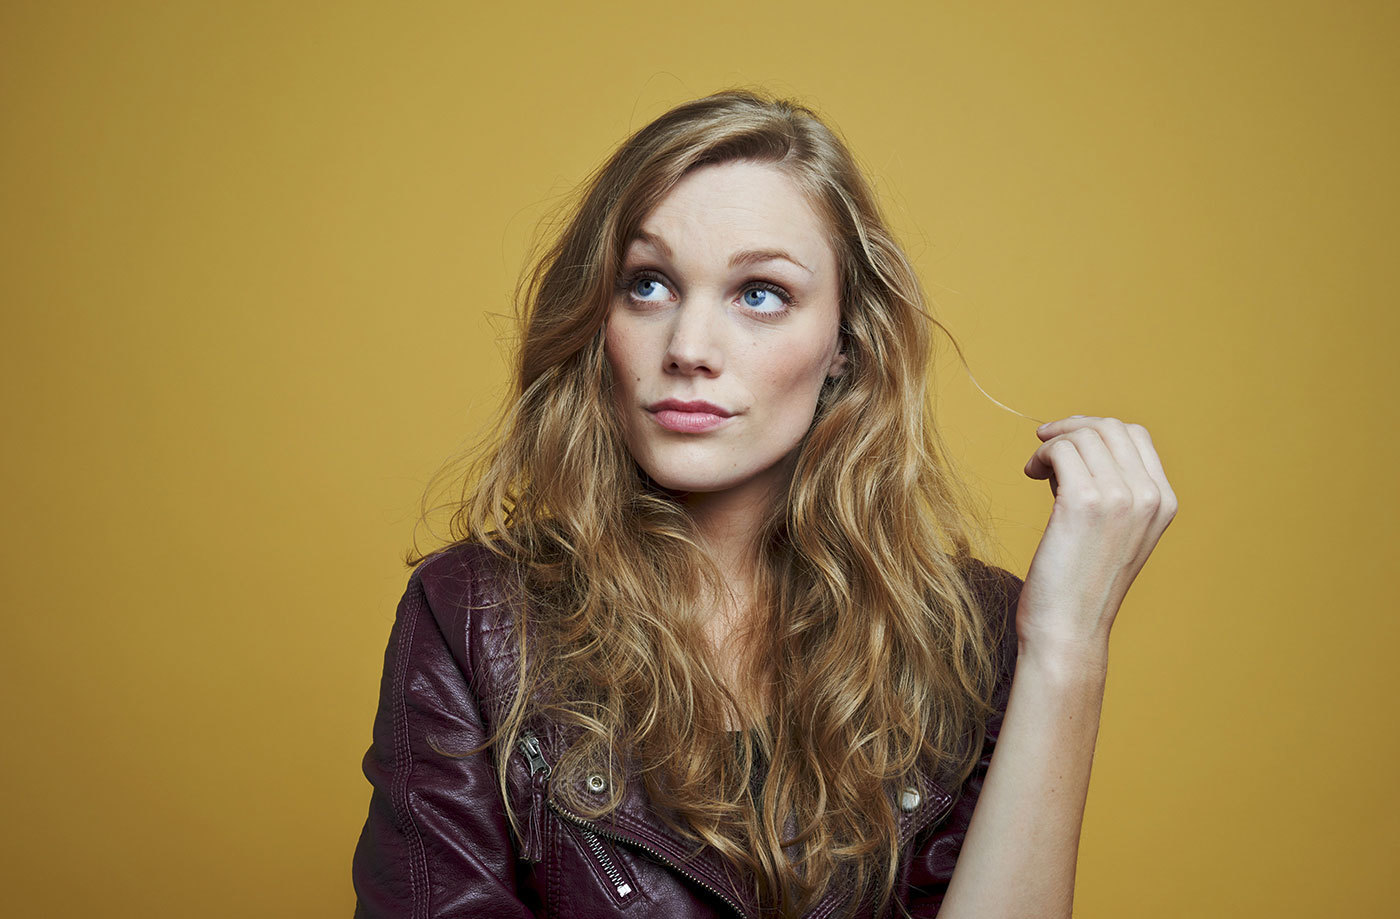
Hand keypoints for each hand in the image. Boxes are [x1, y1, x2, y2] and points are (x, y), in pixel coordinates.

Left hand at [1017, 416, 1177, 667]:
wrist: (1068, 630)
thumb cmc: (1080, 585)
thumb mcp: (1114, 532)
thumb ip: (1113, 490)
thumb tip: (1078, 446)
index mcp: (1164, 502)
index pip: (1136, 436)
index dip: (1096, 429)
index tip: (1066, 440)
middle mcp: (1149, 496)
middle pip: (1109, 428)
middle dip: (1072, 427)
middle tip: (1043, 444)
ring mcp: (1120, 497)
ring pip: (1082, 436)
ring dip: (1052, 444)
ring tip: (1036, 469)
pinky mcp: (1084, 502)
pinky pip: (1060, 450)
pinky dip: (1041, 454)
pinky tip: (1030, 474)